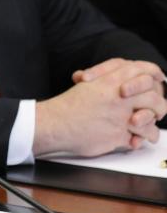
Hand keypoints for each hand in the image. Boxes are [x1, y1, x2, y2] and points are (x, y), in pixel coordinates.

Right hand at [34, 63, 166, 156]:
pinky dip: (141, 140)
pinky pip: (139, 137)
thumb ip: (105, 81)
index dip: (152, 74)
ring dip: (152, 126)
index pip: (141, 71)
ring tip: (149, 132)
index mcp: (109, 81)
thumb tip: (118, 78)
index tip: (157, 78)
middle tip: (157, 110)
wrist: (56, 124)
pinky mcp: (119, 134)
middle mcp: (118, 96)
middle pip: (153, 96)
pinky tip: (136, 141)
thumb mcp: (87, 86)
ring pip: (150, 119)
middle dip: (159, 105)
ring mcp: (120, 115)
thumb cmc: (68, 107)